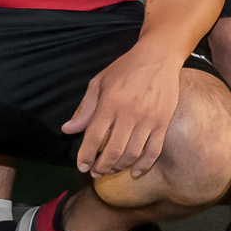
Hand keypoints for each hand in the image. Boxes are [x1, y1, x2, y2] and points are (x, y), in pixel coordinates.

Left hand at [63, 48, 180, 177]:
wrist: (158, 57)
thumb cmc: (125, 69)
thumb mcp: (99, 83)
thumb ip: (85, 108)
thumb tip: (67, 129)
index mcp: (110, 102)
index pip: (94, 136)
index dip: (86, 155)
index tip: (81, 166)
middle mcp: (129, 113)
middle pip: (113, 150)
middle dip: (102, 166)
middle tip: (95, 173)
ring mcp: (148, 119)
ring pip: (132, 154)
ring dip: (119, 167)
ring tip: (110, 170)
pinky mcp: (163, 123)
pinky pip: (154, 151)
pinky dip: (144, 165)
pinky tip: (134, 172)